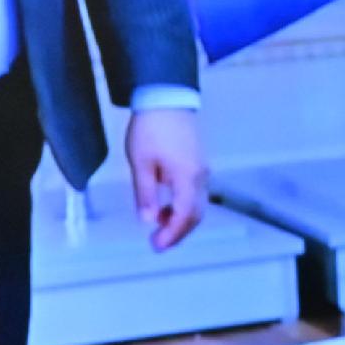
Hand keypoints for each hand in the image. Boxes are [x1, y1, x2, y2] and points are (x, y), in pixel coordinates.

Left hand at [122, 107, 205, 250]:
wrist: (166, 99)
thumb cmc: (151, 129)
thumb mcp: (141, 163)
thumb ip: (147, 193)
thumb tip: (148, 220)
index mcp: (187, 178)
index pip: (184, 216)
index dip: (171, 234)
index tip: (156, 245)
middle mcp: (201, 178)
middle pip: (196, 214)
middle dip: (178, 232)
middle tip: (158, 243)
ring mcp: (203, 171)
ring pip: (198, 205)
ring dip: (181, 220)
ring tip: (160, 226)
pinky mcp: (199, 164)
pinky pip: (196, 194)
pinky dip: (184, 206)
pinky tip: (167, 207)